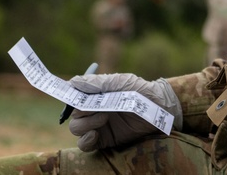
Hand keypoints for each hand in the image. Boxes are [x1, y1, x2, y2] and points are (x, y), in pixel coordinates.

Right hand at [67, 73, 182, 151]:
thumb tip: (72, 81)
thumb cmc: (141, 90)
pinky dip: (85, 141)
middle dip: (80, 111)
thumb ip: (96, 83)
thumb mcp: (120, 82)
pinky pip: (85, 144)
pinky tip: (94, 135)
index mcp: (95, 93)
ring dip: (84, 124)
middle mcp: (94, 109)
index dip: (66, 96)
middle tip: (97, 109)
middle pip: (73, 114)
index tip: (66, 95)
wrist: (160, 108)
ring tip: (103, 118)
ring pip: (76, 128)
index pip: (73, 96)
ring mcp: (98, 125)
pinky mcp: (104, 140)